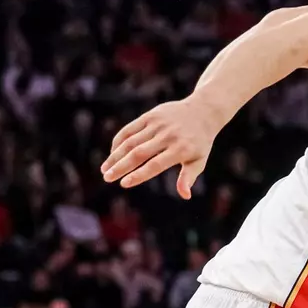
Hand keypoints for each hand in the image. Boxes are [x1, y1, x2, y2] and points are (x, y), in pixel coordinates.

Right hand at [101, 97, 222, 197]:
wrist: (203, 111)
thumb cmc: (200, 142)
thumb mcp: (199, 161)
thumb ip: (189, 177)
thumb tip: (185, 196)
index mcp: (181, 150)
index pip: (155, 165)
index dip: (138, 175)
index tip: (124, 184)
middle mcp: (167, 136)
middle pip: (138, 154)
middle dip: (120, 167)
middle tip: (107, 178)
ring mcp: (158, 124)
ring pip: (130, 142)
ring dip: (115, 156)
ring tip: (105, 169)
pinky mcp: (150, 116)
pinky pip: (130, 129)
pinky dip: (119, 141)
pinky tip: (112, 153)